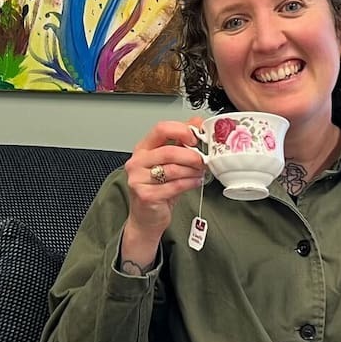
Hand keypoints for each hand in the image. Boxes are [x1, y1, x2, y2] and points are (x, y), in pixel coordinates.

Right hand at [122, 118, 206, 251]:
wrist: (146, 218)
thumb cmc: (158, 189)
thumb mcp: (168, 163)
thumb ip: (180, 143)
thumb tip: (197, 123)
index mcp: (143, 149)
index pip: (161, 129)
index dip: (182, 130)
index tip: (196, 138)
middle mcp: (137, 162)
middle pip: (169, 151)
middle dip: (191, 155)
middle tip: (203, 160)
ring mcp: (138, 179)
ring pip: (173, 169)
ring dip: (192, 171)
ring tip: (200, 172)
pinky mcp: (146, 195)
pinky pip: (174, 186)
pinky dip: (190, 183)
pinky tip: (195, 182)